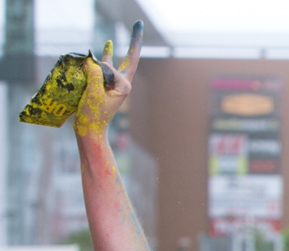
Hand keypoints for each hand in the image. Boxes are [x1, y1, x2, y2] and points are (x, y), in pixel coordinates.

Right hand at [73, 21, 142, 136]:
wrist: (89, 128)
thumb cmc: (92, 114)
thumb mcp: (93, 93)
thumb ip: (94, 74)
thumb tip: (92, 60)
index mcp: (124, 86)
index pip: (112, 67)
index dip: (99, 69)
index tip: (92, 84)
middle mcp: (122, 83)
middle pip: (129, 58)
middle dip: (134, 40)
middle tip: (139, 22)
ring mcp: (114, 83)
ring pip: (113, 61)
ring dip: (112, 49)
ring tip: (129, 31)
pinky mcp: (105, 84)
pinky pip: (106, 65)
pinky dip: (107, 54)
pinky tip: (109, 43)